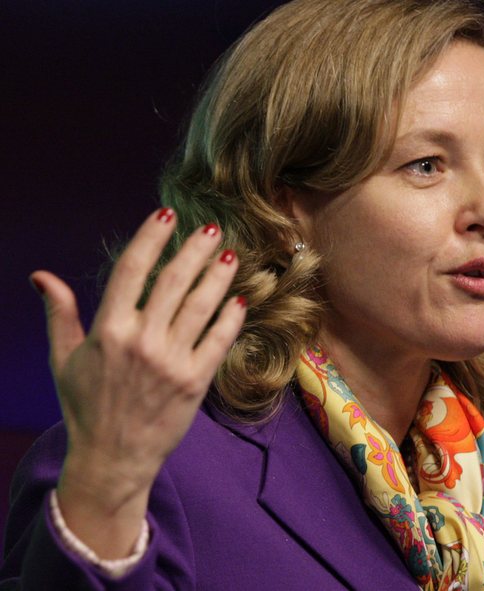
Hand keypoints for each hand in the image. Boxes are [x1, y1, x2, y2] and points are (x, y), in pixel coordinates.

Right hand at [30, 208, 245, 557]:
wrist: (112, 458)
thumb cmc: (85, 406)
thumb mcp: (64, 359)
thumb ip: (60, 313)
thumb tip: (42, 275)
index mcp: (108, 329)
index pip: (132, 269)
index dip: (152, 236)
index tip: (168, 214)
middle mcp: (141, 340)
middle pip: (174, 280)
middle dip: (195, 249)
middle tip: (211, 228)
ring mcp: (171, 360)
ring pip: (201, 305)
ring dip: (218, 275)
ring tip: (229, 254)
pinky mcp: (195, 381)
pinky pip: (219, 339)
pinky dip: (231, 316)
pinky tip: (239, 298)